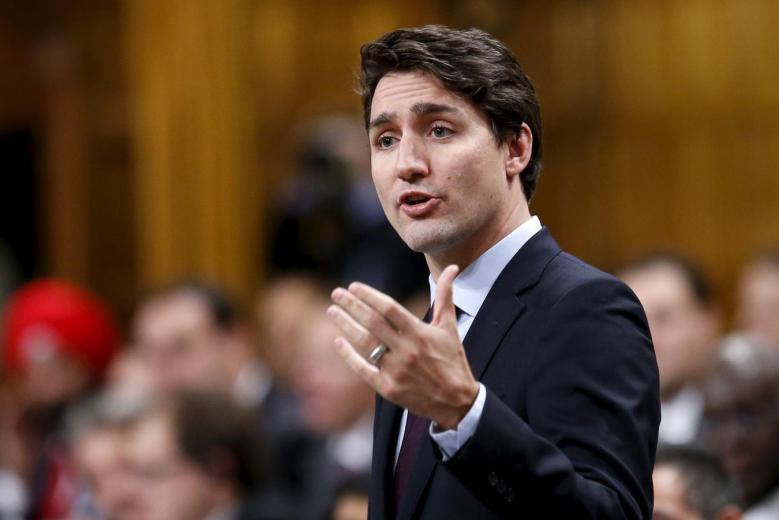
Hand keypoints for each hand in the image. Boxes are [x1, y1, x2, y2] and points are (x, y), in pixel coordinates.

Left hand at [327, 265, 478, 429]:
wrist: (456, 401)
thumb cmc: (452, 360)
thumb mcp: (449, 326)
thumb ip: (446, 295)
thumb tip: (452, 268)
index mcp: (419, 333)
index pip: (389, 308)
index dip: (369, 295)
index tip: (353, 287)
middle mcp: (406, 350)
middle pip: (372, 323)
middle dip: (351, 306)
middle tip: (336, 293)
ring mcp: (395, 370)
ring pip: (364, 344)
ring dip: (346, 325)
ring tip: (332, 311)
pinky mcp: (388, 388)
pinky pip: (363, 369)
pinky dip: (349, 356)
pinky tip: (338, 342)